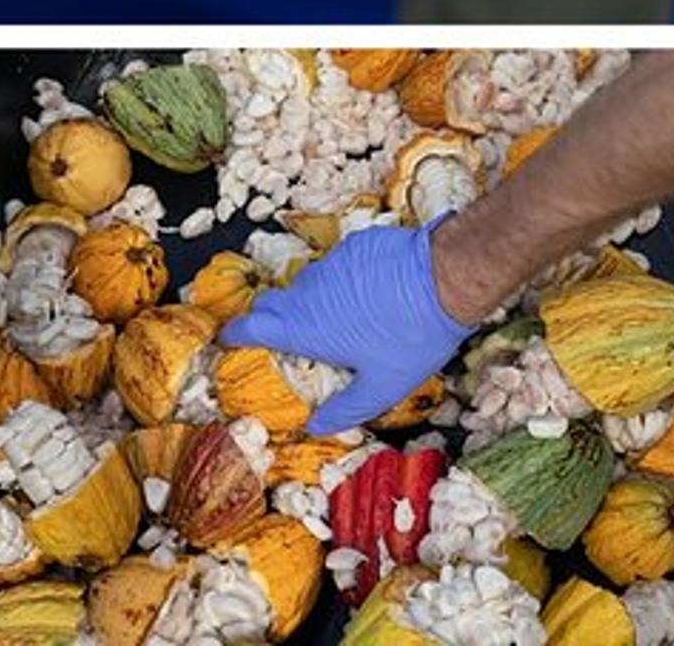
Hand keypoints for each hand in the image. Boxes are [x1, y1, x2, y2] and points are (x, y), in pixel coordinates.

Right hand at [219, 221, 475, 434]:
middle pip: (271, 302)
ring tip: (341, 320)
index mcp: (305, 327)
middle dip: (269, 319)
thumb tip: (317, 427)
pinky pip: (335, 266)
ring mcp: (329, 264)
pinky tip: (371, 295)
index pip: (251, 325)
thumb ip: (346, 409)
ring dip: (311, 302)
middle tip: (286, 338)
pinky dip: (341, 282)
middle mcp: (307, 292)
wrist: (445, 277)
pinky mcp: (351, 246)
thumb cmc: (412, 337)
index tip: (227, 340)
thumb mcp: (383, 387)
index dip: (233, 333)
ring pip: (306, 284)